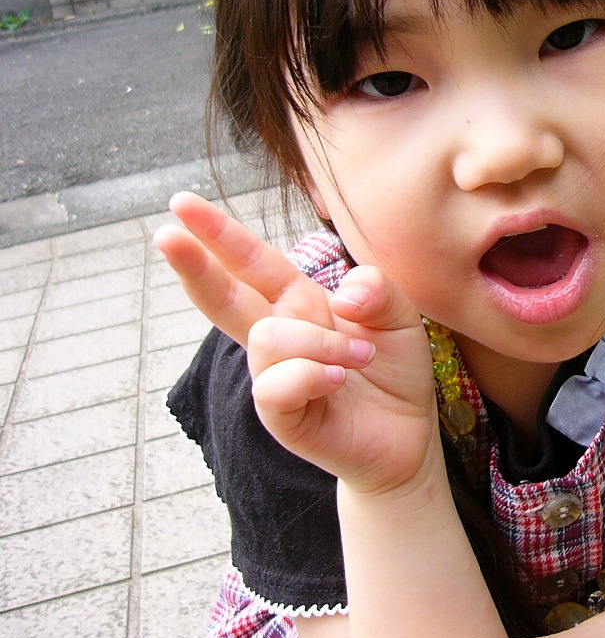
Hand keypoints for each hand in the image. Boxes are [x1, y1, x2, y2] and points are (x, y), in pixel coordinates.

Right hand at [154, 192, 439, 495]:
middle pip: (224, 296)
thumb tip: (346, 292)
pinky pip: (277, 385)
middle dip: (195, 263)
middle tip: (165, 234)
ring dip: (322, 341)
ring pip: (269, 338)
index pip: (252, 262)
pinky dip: (313, 374)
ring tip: (358, 358)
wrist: (407, 434)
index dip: (220, 234)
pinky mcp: (281, 417)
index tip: (182, 203)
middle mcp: (277, 336)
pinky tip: (338, 379)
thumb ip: (378, 290)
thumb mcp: (399, 317)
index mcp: (298, 302)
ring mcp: (273, 377)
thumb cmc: (392, 370)